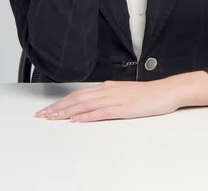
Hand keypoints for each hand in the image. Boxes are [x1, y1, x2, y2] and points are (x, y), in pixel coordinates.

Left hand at [34, 79, 179, 122]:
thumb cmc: (147, 95)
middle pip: (77, 99)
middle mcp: (107, 90)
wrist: (164, 91)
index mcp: (107, 87)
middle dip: (58, 108)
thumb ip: (107, 98)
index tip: (48, 110)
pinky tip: (77, 120)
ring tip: (53, 118)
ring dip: (67, 112)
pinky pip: (100, 113)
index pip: (78, 94)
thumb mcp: (123, 94)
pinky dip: (86, 116)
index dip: (62, 102)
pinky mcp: (122, 109)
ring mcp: (114, 99)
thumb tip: (92, 105)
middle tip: (42, 115)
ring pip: (84, 105)